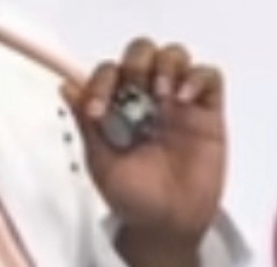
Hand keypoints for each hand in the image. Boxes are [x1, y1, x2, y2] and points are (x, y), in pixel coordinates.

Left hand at [60, 38, 225, 245]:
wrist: (167, 225)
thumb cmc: (132, 196)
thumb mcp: (100, 162)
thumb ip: (86, 123)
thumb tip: (66, 86)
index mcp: (117, 105)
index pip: (108, 71)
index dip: (101, 81)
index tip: (97, 110)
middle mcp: (146, 96)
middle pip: (141, 51)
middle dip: (136, 63)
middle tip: (137, 91)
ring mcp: (177, 102)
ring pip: (174, 55)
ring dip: (166, 65)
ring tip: (161, 95)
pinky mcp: (207, 112)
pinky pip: (209, 76)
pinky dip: (196, 77)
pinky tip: (183, 99)